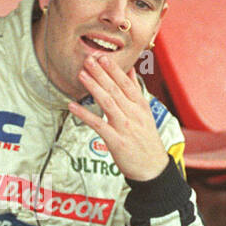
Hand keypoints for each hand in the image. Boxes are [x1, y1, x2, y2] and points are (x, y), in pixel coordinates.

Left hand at [69, 53, 169, 181]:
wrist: (153, 168)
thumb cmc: (146, 140)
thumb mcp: (146, 114)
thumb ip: (136, 92)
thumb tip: (131, 71)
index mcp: (140, 106)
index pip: (127, 83)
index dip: (114, 69)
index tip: (102, 57)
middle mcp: (133, 114)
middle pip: (115, 89)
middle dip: (101, 73)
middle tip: (88, 59)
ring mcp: (125, 127)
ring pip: (107, 103)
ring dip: (93, 87)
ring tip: (81, 75)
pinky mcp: (116, 141)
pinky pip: (98, 125)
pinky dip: (85, 114)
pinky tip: (73, 105)